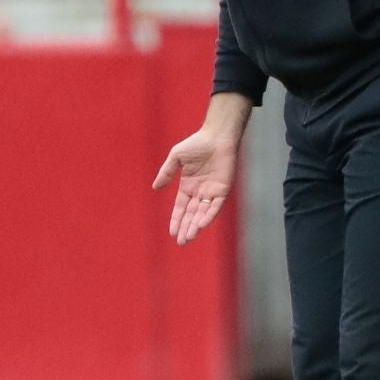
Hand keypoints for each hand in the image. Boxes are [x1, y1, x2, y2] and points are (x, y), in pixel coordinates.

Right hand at [152, 127, 239, 245]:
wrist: (217, 136)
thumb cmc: (197, 143)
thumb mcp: (176, 157)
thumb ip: (166, 172)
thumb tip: (155, 188)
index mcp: (188, 186)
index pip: (181, 208)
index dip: (176, 220)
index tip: (172, 233)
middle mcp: (199, 192)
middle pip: (191, 215)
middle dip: (186, 228)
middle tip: (181, 242)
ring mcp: (212, 191)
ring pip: (202, 213)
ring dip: (196, 226)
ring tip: (189, 237)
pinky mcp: (223, 189)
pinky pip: (215, 206)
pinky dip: (208, 216)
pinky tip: (201, 225)